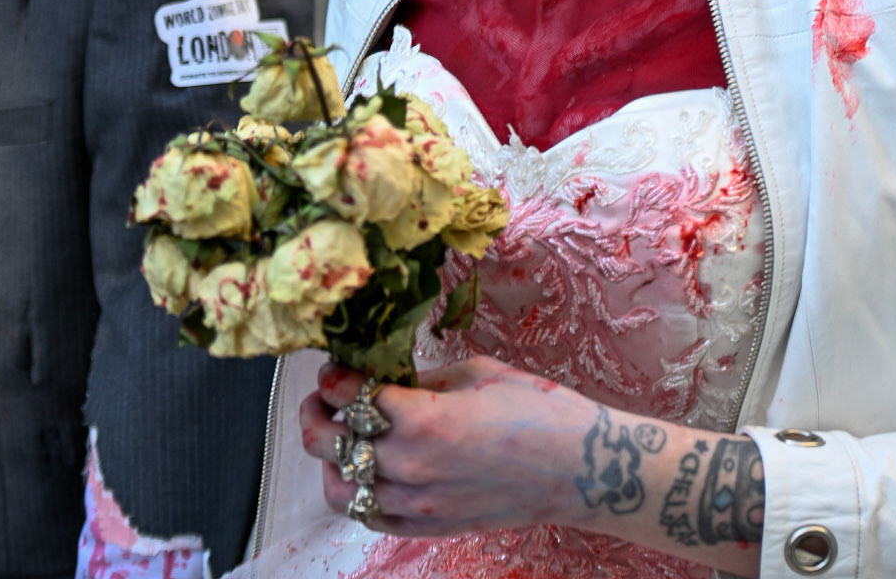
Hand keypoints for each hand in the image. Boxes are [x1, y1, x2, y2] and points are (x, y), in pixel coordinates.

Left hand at [300, 357, 593, 537]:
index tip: (335, 367)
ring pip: (339, 490)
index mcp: (421, 419)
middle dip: (317, 413)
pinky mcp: (428, 528)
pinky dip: (355, 494)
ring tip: (338, 436)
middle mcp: (408, 467)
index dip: (334, 377)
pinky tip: (364, 471)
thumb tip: (388, 378)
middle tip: (323, 396)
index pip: (350, 396)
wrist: (578, 468)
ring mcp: (416, 506)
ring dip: (328, 460)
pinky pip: (369, 518)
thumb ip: (422, 380)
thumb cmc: (534, 410)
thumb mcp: (475, 373)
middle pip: (330, 444)